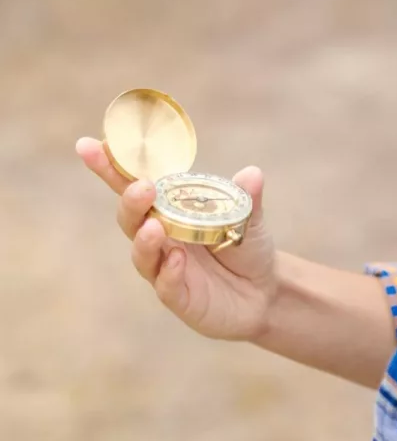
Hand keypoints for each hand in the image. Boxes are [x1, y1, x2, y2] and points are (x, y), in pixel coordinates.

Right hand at [75, 137, 279, 342]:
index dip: (111, 167)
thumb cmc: (245, 245)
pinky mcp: (179, 295)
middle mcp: (161, 236)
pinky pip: (166, 285)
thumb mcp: (249, 217)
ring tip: (153, 227)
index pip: (135, 185)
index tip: (89, 145)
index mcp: (171, 208)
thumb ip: (248, 196)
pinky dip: (169, 272)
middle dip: (130, 202)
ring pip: (142, 254)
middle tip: (141, 189)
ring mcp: (166, 267)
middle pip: (131, 218)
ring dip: (144, 240)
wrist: (263, 291)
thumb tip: (251, 173)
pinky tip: (177, 260)